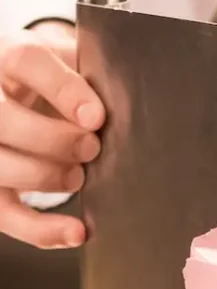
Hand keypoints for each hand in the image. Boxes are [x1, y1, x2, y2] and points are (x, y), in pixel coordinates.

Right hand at [0, 22, 103, 247]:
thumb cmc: (57, 81)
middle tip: (91, 149)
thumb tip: (131, 97)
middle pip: (4, 119)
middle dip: (53, 139)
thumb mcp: (71, 63)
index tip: (96, 117)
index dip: (62, 90)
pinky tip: (77, 231)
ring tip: (78, 176)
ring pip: (0, 167)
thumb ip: (92, 74)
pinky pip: (6, 215)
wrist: (25, 97)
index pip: (26, 62)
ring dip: (46, 178)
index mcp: (7, 56)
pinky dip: (42, 230)